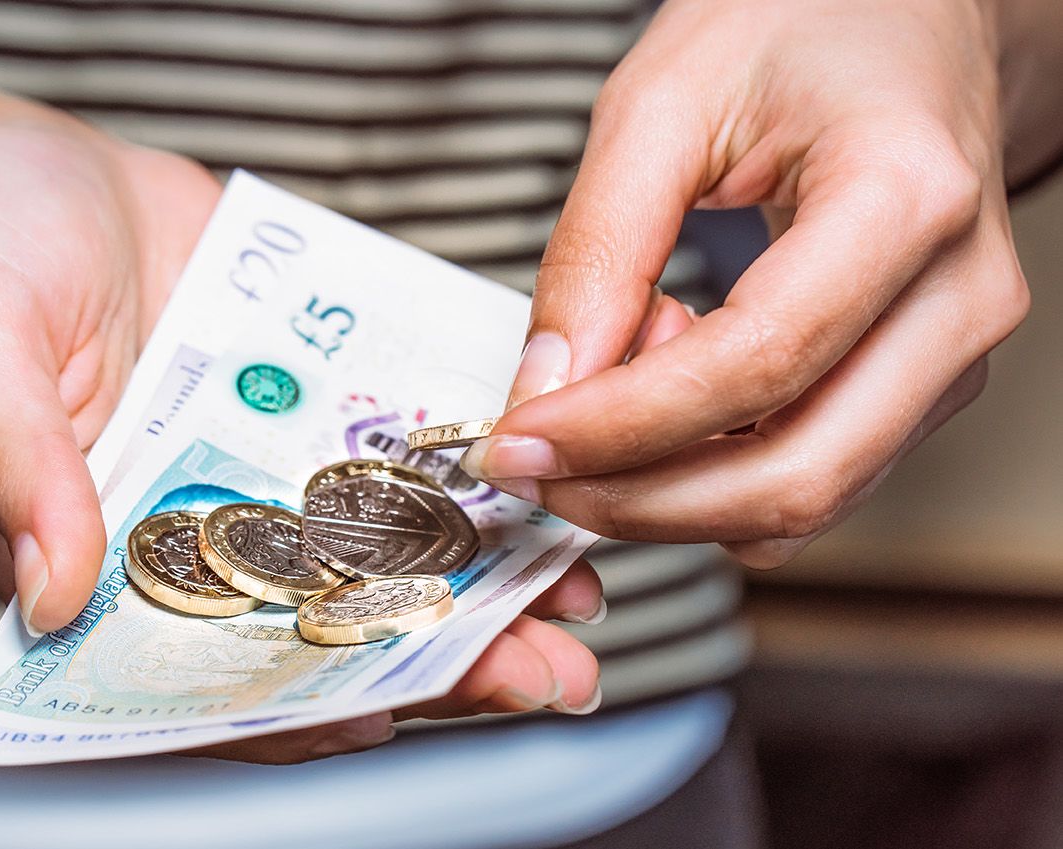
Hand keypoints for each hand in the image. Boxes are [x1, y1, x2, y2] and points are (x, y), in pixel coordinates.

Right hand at [0, 118, 603, 762]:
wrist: (33, 161)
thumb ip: (16, 466)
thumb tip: (51, 599)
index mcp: (98, 557)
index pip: (198, 673)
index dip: (292, 710)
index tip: (390, 716)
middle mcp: (190, 532)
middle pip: (315, 625)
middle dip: (431, 658)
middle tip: (540, 672)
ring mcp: (259, 472)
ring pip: (374, 554)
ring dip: (475, 585)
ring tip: (571, 599)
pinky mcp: (307, 408)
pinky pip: (391, 457)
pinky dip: (464, 482)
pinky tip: (541, 493)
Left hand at [460, 0, 1031, 567]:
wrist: (899, 22)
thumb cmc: (800, 27)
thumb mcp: (662, 104)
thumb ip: (596, 252)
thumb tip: (548, 389)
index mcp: (906, 196)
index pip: (755, 364)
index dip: (619, 427)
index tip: (521, 442)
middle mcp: (957, 295)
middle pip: (796, 472)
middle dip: (640, 499)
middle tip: (539, 468)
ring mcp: (953, 352)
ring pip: (807, 499)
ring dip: (676, 491)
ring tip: (620, 380)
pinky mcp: (923, 385)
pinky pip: (815, 478)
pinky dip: (719, 471)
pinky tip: (674, 393)